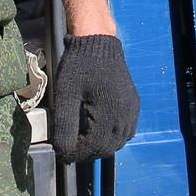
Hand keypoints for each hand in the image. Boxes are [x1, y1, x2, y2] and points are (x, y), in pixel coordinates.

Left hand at [50, 35, 139, 163]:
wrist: (97, 41)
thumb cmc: (79, 66)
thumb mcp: (66, 96)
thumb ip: (65, 126)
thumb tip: (62, 151)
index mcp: (110, 113)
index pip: (94, 147)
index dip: (76, 154)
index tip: (62, 154)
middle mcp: (126, 115)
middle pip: (108, 148)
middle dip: (88, 153)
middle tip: (69, 149)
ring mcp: (132, 110)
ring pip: (119, 142)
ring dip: (101, 146)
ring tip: (81, 141)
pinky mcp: (133, 104)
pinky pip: (126, 131)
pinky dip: (113, 137)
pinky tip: (98, 131)